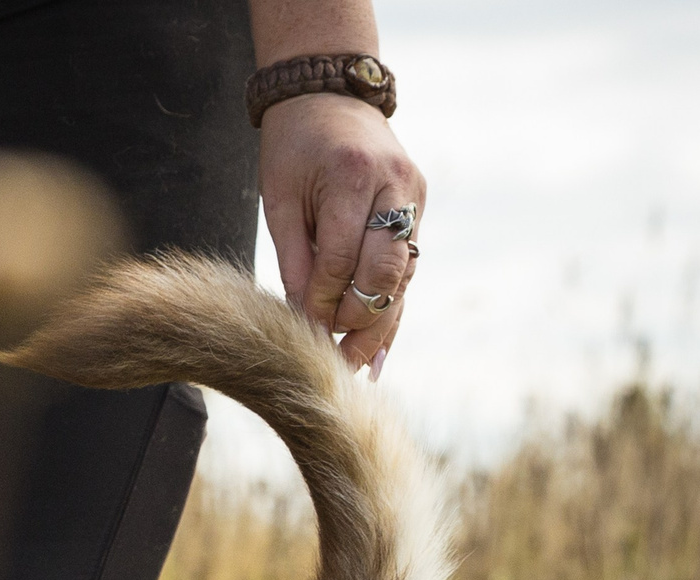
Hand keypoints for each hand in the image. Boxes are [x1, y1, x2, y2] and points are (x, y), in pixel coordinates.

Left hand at [259, 94, 424, 373]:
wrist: (329, 95)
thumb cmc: (293, 148)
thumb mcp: (279, 199)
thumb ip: (293, 258)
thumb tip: (303, 318)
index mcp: (351, 177)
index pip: (340, 259)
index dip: (322, 302)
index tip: (305, 334)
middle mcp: (393, 185)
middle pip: (383, 271)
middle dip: (359, 319)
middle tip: (336, 359)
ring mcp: (413, 194)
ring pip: (402, 273)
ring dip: (380, 321)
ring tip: (358, 364)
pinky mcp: (420, 202)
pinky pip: (407, 263)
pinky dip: (392, 303)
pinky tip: (379, 347)